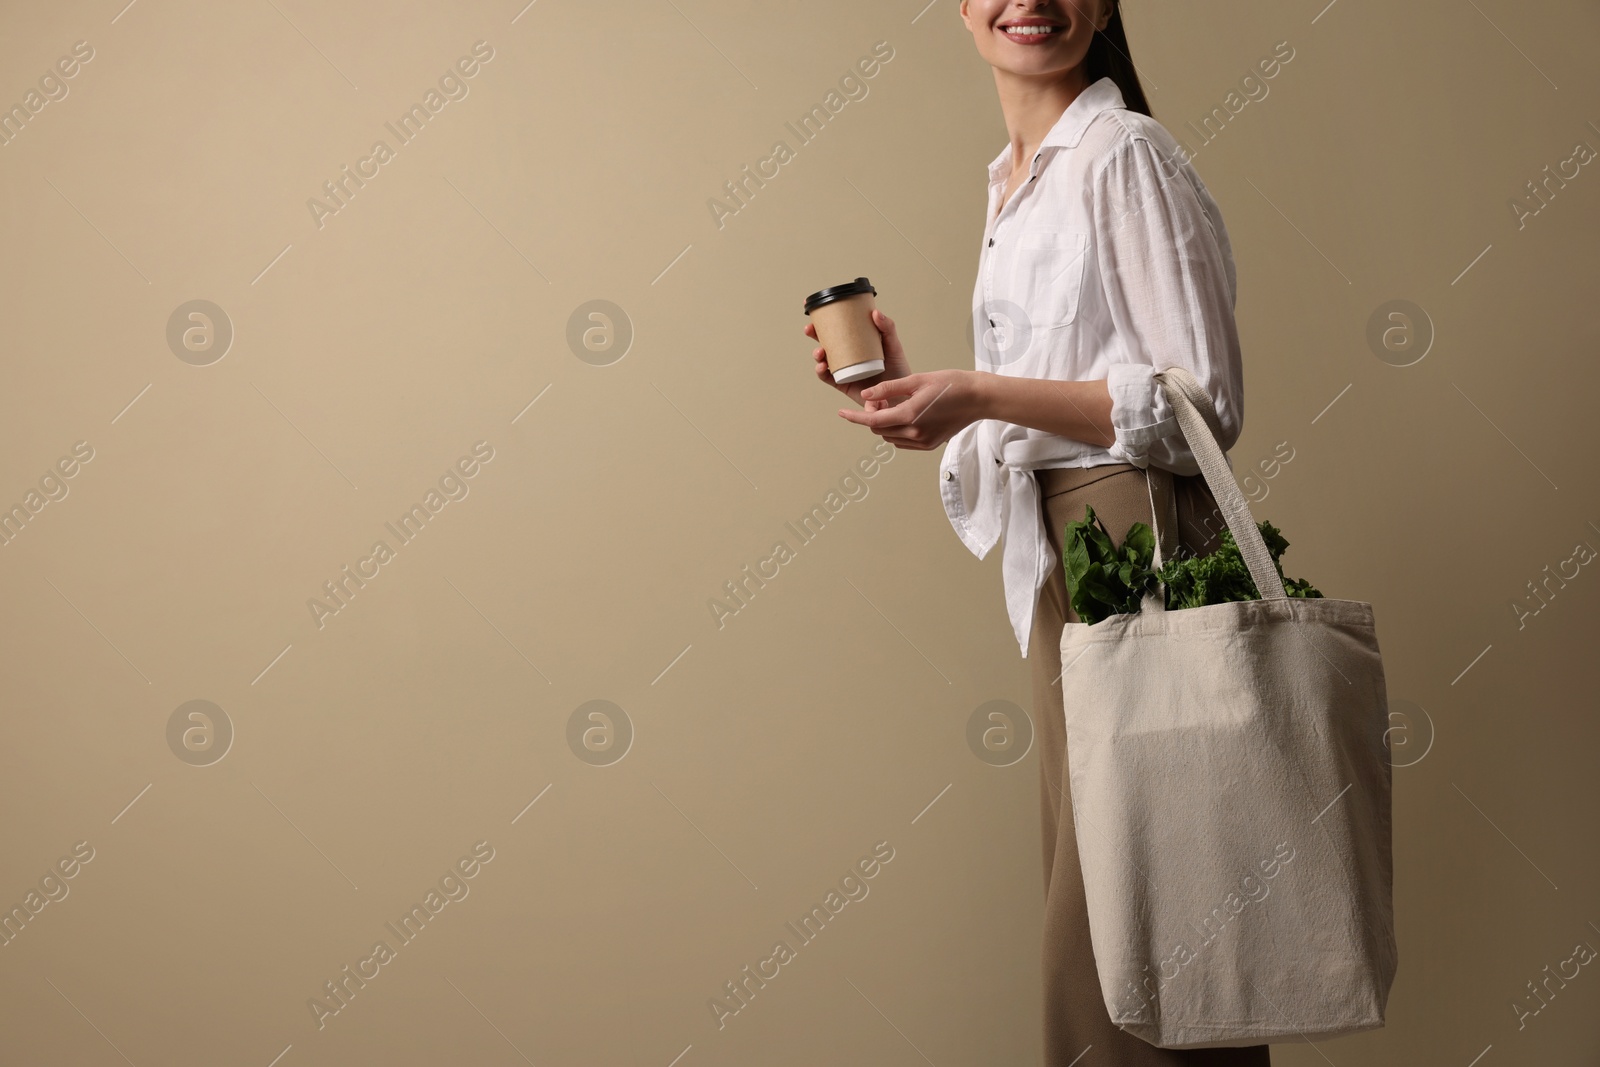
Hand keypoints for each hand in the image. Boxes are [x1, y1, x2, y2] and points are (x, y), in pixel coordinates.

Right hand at [805, 308, 912, 410]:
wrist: (900, 395)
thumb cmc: (898, 370)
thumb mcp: (893, 345)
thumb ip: (887, 328)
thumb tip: (875, 312)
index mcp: (857, 342)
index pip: (838, 327)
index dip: (825, 318)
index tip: (815, 308)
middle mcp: (847, 355)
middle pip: (826, 341)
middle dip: (814, 334)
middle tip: (810, 329)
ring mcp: (844, 369)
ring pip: (824, 359)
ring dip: (817, 354)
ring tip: (820, 352)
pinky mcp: (843, 384)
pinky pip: (828, 378)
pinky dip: (821, 372)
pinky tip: (822, 367)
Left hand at [836, 370, 986, 450]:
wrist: (979, 398)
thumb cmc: (951, 383)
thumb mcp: (917, 379)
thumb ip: (888, 388)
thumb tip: (866, 395)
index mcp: (909, 416)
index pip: (872, 421)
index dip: (854, 417)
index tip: (841, 413)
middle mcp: (914, 433)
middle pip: (879, 431)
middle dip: (872, 418)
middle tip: (878, 400)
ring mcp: (923, 441)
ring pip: (890, 438)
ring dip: (884, 425)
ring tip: (892, 406)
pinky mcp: (930, 444)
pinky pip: (903, 441)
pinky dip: (896, 431)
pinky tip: (903, 416)